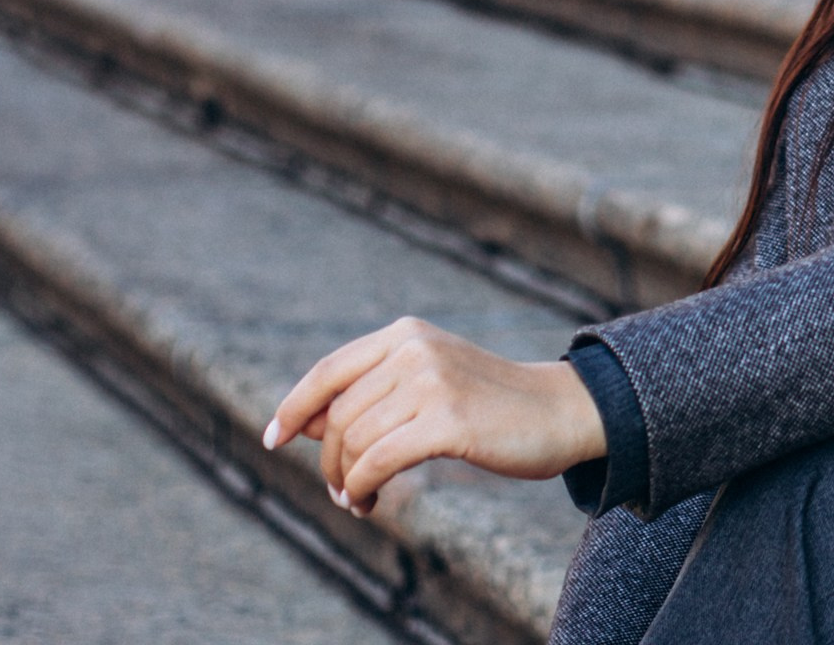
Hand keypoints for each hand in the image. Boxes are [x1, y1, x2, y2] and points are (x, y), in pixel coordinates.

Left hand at [262, 318, 608, 516]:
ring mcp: (432, 382)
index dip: (294, 407)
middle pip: (339, 415)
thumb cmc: (489, 404)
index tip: (275, 439)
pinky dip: (363, 487)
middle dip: (329, 461)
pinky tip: (370, 500)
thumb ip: (373, 393)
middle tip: (342, 492)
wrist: (558, 411)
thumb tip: (308, 423)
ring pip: (355, 441)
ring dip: (347, 481)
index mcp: (405, 334)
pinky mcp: (449, 420)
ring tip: (358, 500)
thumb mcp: (428, 382)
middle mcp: (414, 349)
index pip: (328, 371)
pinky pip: (378, 461)